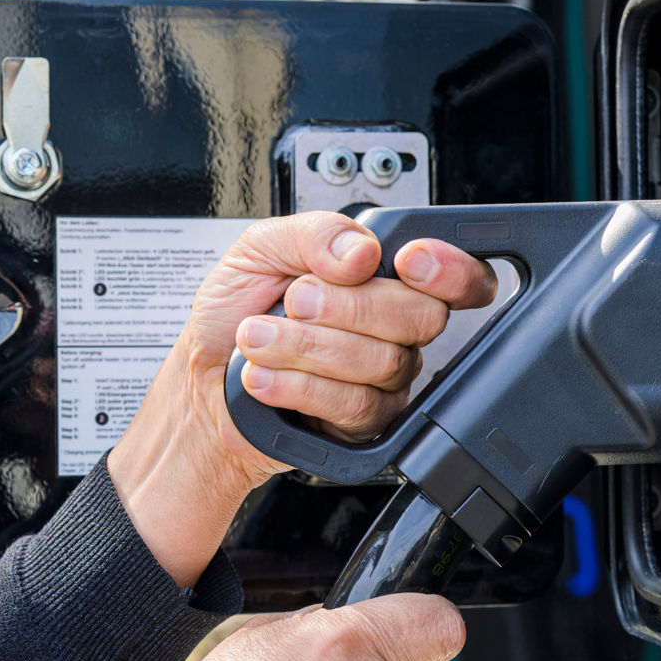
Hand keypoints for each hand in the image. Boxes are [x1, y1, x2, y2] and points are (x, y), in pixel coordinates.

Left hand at [194, 215, 497, 480]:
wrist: (201, 381)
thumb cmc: (232, 315)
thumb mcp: (259, 250)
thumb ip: (314, 234)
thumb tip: (361, 252)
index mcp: (381, 278)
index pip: (458, 277)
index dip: (451, 269)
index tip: (405, 260)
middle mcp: (392, 330)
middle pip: (422, 316)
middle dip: (349, 306)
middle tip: (294, 302)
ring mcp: (383, 381)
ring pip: (383, 362)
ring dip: (307, 347)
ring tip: (256, 339)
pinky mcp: (363, 426)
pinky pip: (355, 406)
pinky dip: (300, 386)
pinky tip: (264, 377)